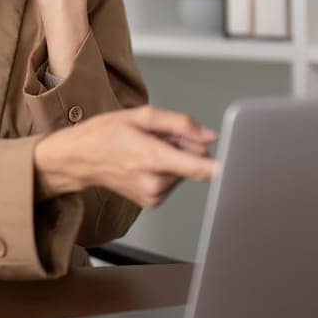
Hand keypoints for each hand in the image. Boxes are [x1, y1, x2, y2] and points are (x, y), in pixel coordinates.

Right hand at [33, 105, 217, 207]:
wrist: (79, 159)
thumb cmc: (104, 134)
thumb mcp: (141, 116)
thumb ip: (180, 123)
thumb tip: (209, 136)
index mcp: (153, 158)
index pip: (199, 169)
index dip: (221, 166)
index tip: (238, 167)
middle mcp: (155, 182)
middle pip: (195, 163)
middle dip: (186, 147)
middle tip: (161, 138)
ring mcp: (153, 195)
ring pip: (185, 172)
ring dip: (175, 158)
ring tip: (148, 149)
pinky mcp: (152, 201)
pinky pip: (174, 181)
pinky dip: (167, 169)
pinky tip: (146, 162)